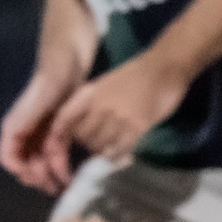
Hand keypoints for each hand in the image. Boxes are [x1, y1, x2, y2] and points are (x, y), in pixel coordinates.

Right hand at [0, 68, 80, 192]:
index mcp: (17, 123)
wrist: (74, 47)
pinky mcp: (62, 123)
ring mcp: (45, 126)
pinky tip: (75, 171)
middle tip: (58, 190)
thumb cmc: (56, 69)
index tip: (39, 180)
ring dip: (52, 174)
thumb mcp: (42, 95)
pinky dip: (63, 162)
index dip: (21, 172)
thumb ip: (26, 118)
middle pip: (27, 162)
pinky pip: (58, 149)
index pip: (9, 157)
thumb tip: (12, 147)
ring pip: (43, 159)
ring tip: (67, 186)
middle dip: (39, 178)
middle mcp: (28, 128)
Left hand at [42, 51, 189, 185]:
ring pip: (100, 146)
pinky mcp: (137, 126)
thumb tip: (82, 129)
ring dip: (104, 151)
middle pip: (82, 137)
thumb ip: (92, 104)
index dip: (57, 138)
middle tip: (100, 145)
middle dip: (88, 145)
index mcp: (88, 94)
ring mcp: (118, 117)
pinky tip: (124, 153)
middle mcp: (99, 106)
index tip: (59, 149)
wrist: (164, 66)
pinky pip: (120, 149)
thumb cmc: (135, 75)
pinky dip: (119, 155)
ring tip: (113, 148)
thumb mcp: (105, 85)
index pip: (63, 120)